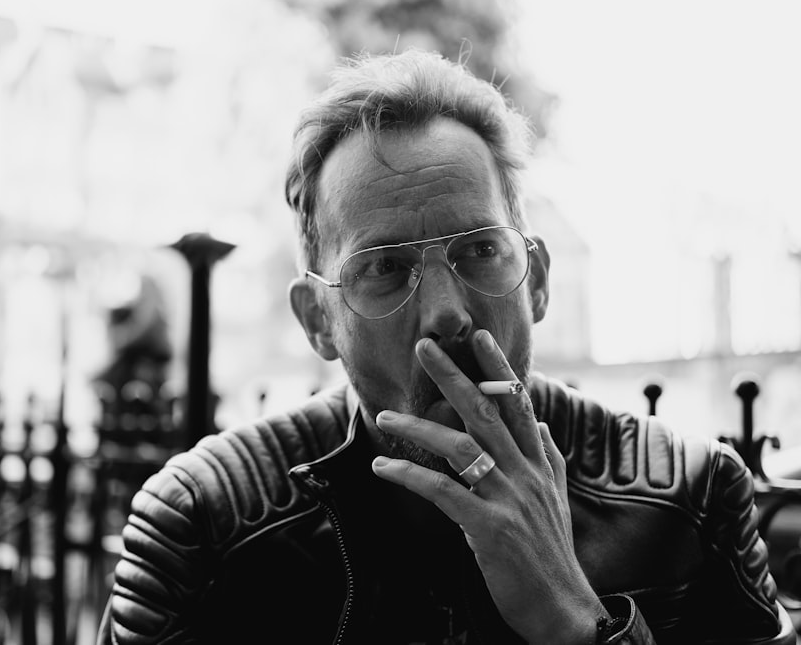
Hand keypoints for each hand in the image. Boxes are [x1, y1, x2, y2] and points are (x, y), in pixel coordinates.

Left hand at [371, 329, 604, 644]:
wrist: (565, 610)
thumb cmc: (553, 556)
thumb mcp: (558, 500)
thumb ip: (550, 459)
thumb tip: (539, 425)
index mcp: (539, 464)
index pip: (520, 404)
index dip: (500, 368)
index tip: (480, 336)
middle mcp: (526, 474)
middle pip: (487, 412)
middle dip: (454, 375)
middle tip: (423, 346)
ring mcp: (509, 499)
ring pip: (460, 447)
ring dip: (417, 428)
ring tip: (383, 417)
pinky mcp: (490, 528)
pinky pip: (443, 492)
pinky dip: (410, 476)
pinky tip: (382, 468)